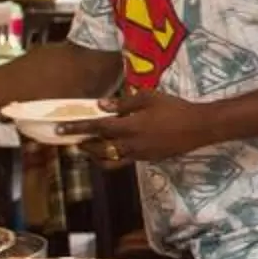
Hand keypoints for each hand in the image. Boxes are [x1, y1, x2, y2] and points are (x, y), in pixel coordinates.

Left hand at [63, 88, 213, 166]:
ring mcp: (139, 155)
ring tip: (91, 147)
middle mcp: (130, 145)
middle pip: (99, 149)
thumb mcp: (149, 98)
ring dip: (97, 154)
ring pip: (110, 160)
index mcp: (129, 127)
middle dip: (84, 145)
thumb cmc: (174, 108)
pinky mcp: (147, 159)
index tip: (59, 129)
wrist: (198, 127)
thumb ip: (124, 102)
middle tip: (74, 140)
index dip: (77, 128)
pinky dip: (114, 155)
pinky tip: (116, 146)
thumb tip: (101, 105)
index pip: (96, 128)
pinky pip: (124, 160)